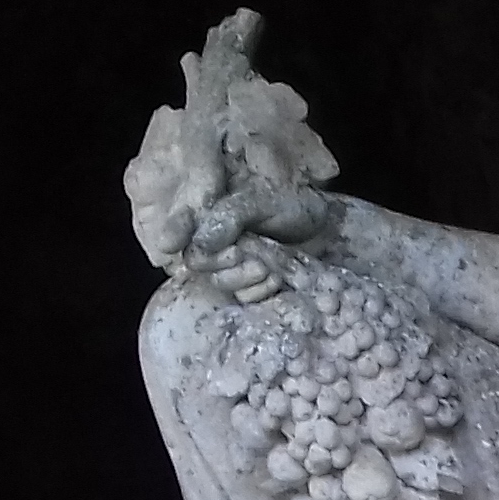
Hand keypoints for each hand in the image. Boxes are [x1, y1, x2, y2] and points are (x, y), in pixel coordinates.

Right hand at [183, 183, 331, 302]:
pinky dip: (257, 291)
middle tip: (243, 254)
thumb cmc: (293, 207)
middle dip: (219, 263)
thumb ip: (229, 217)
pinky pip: (240, 297)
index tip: (170, 243)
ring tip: (266, 267)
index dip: (172, 234)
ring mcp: (229, 267)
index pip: (177, 228)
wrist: (328, 231)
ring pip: (216, 282)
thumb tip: (199, 244)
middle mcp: (212, 242)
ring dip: (240, 278)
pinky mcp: (248, 287)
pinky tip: (274, 279)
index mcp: (208, 216)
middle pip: (195, 262)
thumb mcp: (260, 202)